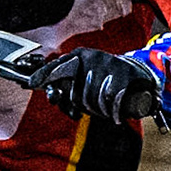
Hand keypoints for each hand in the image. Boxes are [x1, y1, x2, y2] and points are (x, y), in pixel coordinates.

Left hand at [32, 49, 160, 122]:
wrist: (140, 73)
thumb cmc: (106, 78)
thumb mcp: (86, 74)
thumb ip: (66, 81)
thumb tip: (44, 90)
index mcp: (80, 55)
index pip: (57, 66)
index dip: (43, 75)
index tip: (30, 82)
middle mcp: (92, 56)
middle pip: (75, 93)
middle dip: (83, 106)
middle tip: (90, 110)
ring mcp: (107, 64)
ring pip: (92, 98)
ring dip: (99, 110)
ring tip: (105, 108)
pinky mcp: (123, 74)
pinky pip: (110, 99)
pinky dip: (113, 111)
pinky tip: (115, 115)